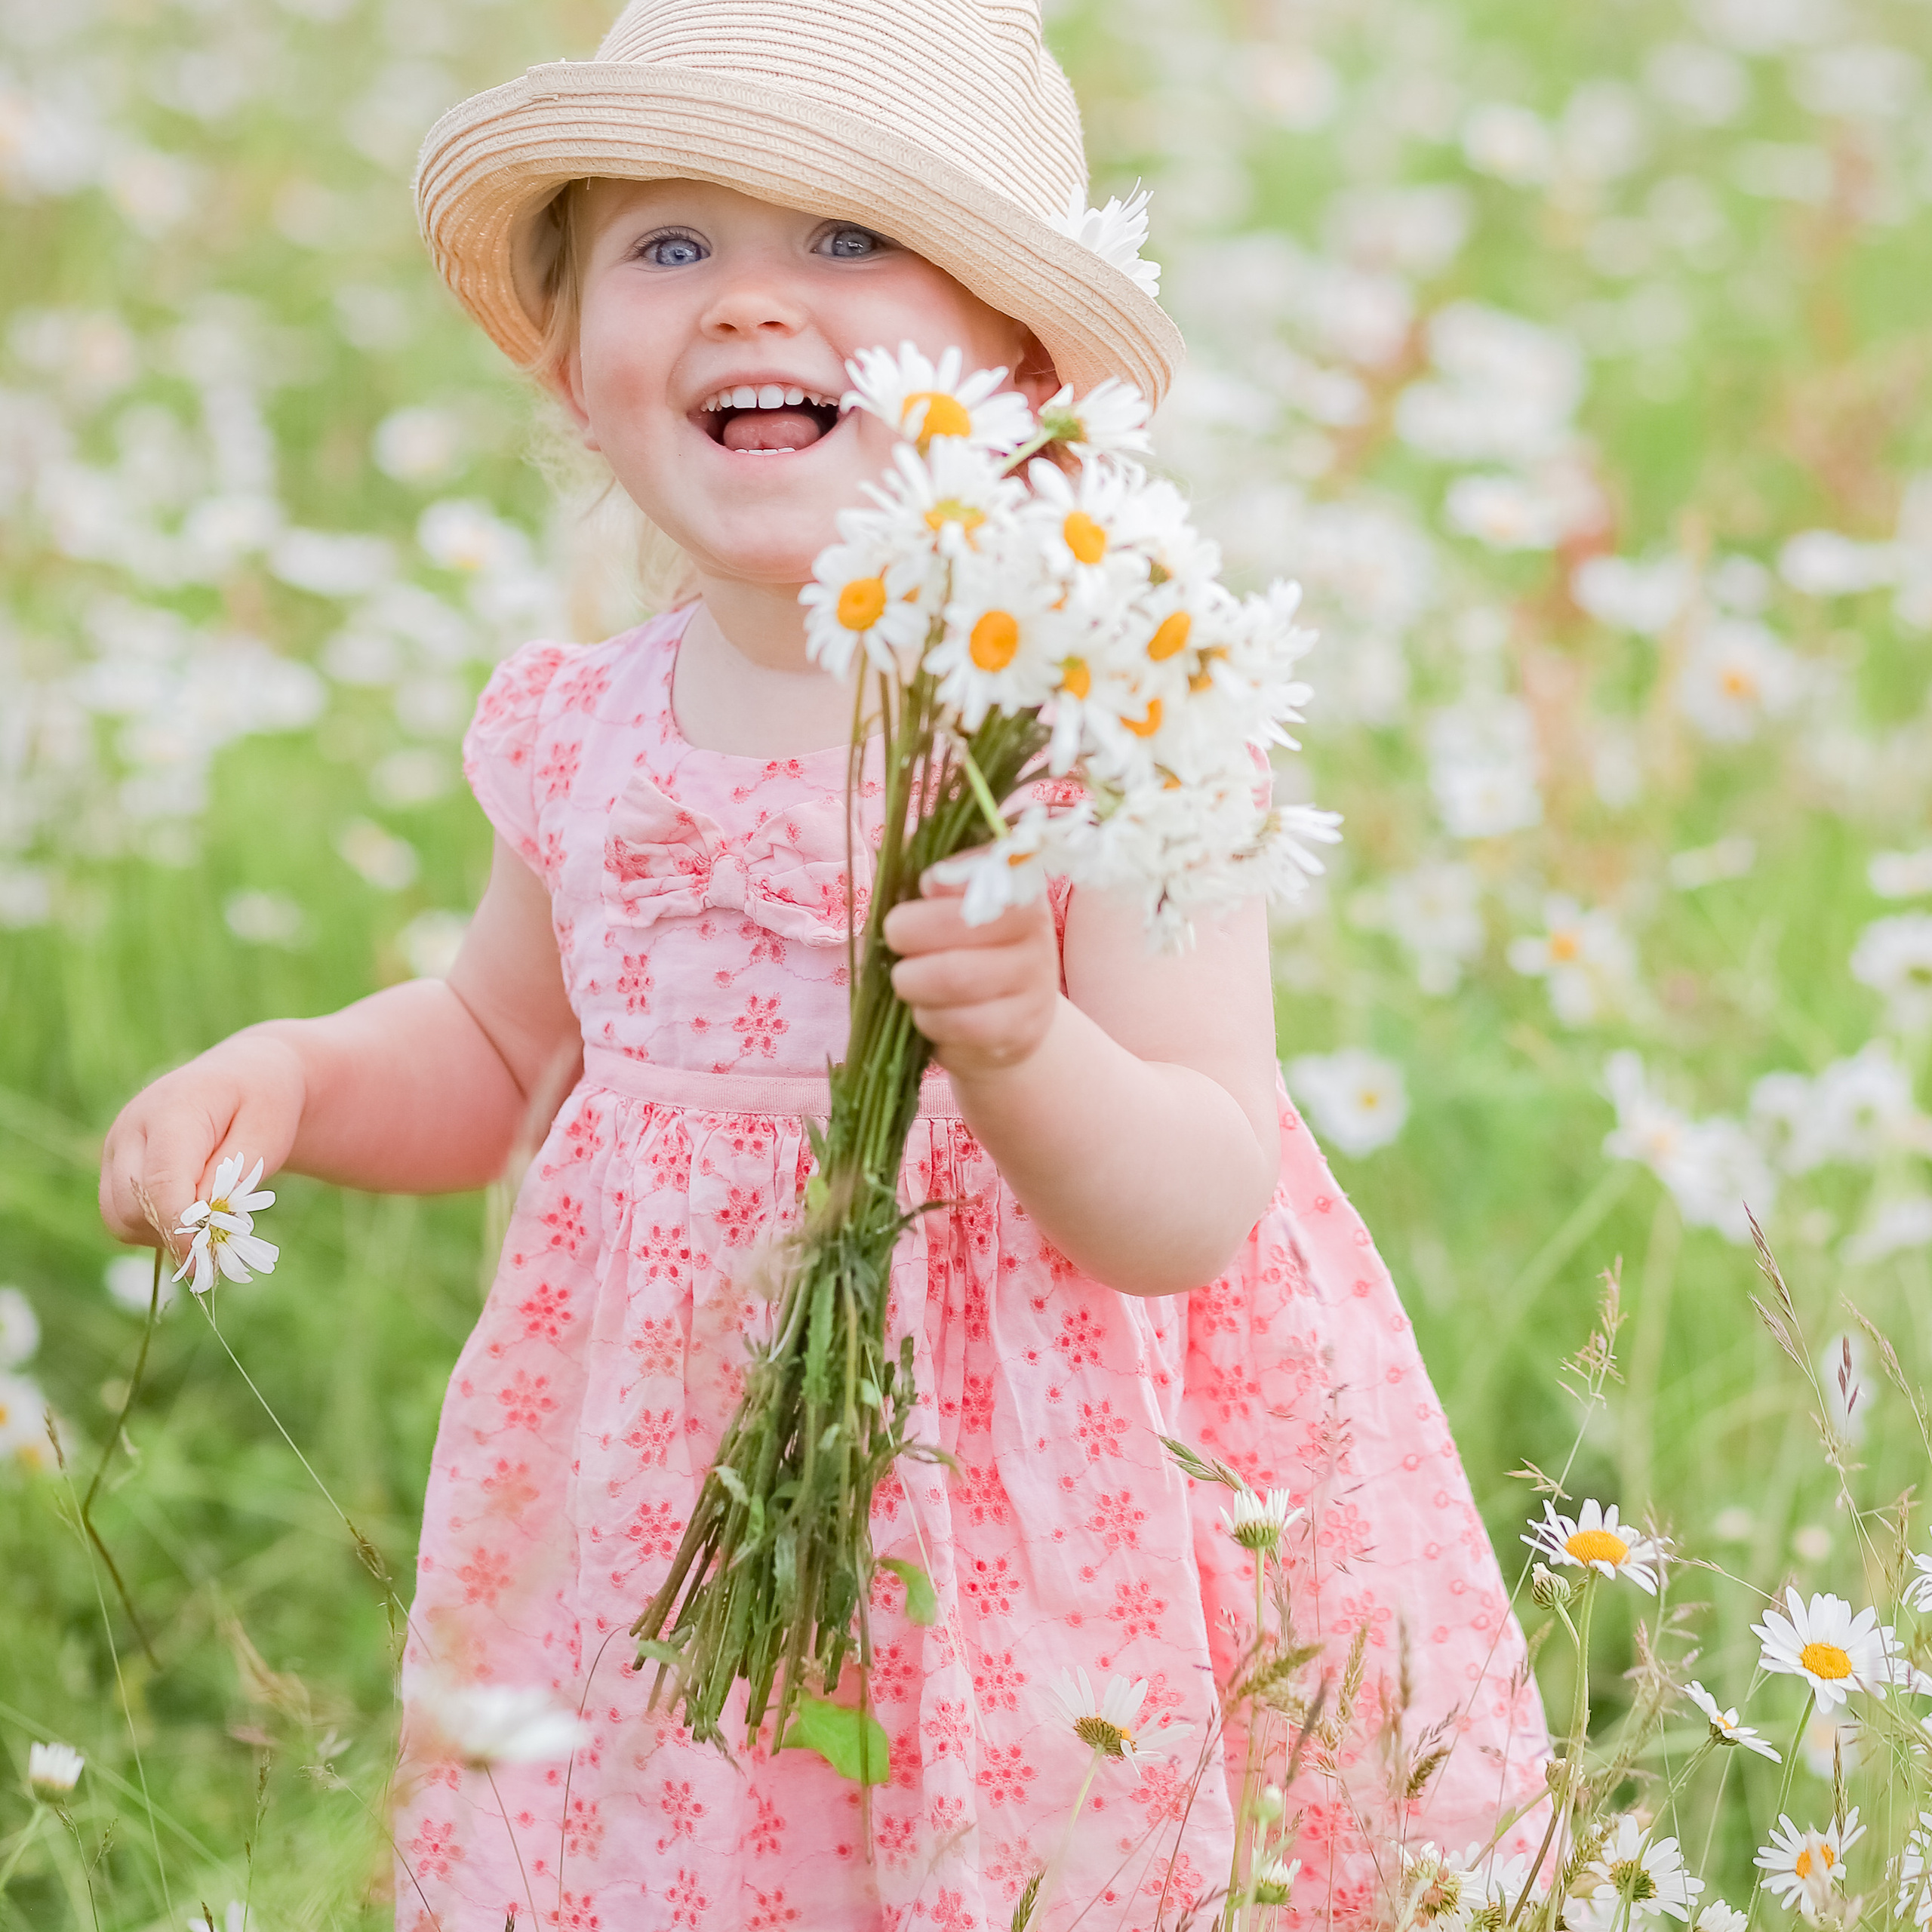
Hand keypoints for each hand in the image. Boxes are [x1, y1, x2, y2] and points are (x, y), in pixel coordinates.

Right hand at [98, 1031, 306, 1250]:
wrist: (247, 1075)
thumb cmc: (265, 1102)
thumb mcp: (267, 1133)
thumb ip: (233, 1175)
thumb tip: (200, 1219)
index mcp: (172, 1109)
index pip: (161, 1181)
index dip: (180, 1226)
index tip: (205, 1260)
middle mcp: (131, 1127)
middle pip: (130, 1204)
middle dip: (173, 1232)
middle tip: (220, 1242)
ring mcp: (117, 1146)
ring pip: (118, 1216)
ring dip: (161, 1233)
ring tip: (211, 1221)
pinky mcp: (115, 1165)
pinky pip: (121, 1215)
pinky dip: (153, 1227)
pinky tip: (191, 1215)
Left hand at [882, 875, 1060, 1079]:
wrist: (1006, 1022)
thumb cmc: (960, 951)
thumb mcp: (948, 907)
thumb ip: (933, 879)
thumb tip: (911, 852)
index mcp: (1017, 887)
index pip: (978, 868)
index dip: (937, 880)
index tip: (922, 889)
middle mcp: (1035, 930)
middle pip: (956, 925)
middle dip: (906, 933)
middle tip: (896, 942)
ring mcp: (1033, 982)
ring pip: (953, 977)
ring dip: (911, 982)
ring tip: (909, 981)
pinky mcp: (1021, 1030)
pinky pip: (958, 1024)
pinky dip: (927, 1019)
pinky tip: (929, 1012)